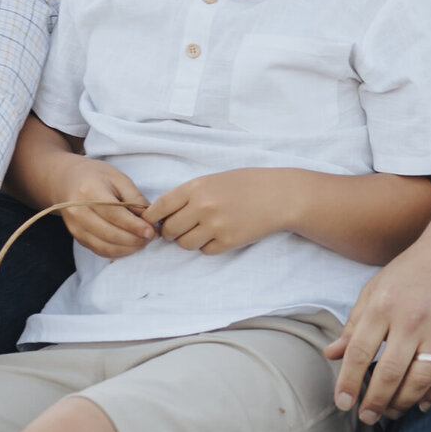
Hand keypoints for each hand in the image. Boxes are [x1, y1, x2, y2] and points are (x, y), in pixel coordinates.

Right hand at [54, 158, 154, 258]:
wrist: (67, 180)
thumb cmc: (96, 176)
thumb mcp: (118, 178)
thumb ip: (134, 198)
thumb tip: (149, 219)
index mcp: (89, 192)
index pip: (114, 214)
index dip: (133, 226)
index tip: (151, 231)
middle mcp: (78, 212)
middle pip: (109, 233)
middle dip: (134, 239)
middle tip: (151, 237)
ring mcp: (75, 227)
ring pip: (105, 246)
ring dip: (128, 248)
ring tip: (143, 242)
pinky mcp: (77, 237)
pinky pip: (99, 250)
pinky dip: (117, 251)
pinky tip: (130, 246)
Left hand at [144, 169, 287, 254]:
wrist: (279, 195)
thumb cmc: (246, 184)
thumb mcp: (213, 180)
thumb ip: (189, 195)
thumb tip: (162, 215)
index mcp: (196, 187)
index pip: (159, 207)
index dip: (151, 218)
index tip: (152, 223)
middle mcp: (202, 206)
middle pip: (169, 230)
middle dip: (171, 233)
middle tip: (180, 229)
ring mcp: (215, 225)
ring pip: (185, 244)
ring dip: (189, 240)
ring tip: (203, 231)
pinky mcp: (228, 241)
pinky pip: (205, 251)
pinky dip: (208, 246)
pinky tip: (220, 234)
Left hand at [325, 236, 430, 423]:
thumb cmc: (411, 272)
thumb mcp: (374, 290)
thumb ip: (353, 324)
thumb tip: (331, 355)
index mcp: (383, 306)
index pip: (359, 353)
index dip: (348, 383)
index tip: (342, 403)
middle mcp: (411, 320)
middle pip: (389, 373)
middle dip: (374, 402)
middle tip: (366, 417)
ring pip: (419, 380)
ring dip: (403, 403)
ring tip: (392, 412)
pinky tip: (422, 403)